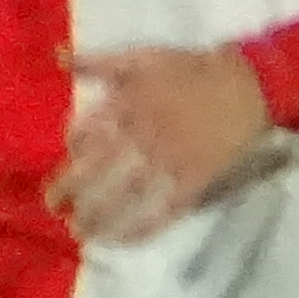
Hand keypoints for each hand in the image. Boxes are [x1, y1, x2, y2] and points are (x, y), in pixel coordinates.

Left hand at [52, 43, 274, 242]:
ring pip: (122, 197)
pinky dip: (141, 229)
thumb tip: (58, 57)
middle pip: (93, 172)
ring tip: (80, 232)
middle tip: (53, 208)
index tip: (68, 161)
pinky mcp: (191, 182)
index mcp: (122, 106)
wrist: (245, 86)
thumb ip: (97, 61)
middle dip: (68, 192)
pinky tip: (121, 241)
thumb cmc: (190, 69)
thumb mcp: (139, 57)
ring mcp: (165, 163)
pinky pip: (161, 212)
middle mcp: (138, 137)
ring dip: (98, 217)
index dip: (71, 149)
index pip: (82, 133)